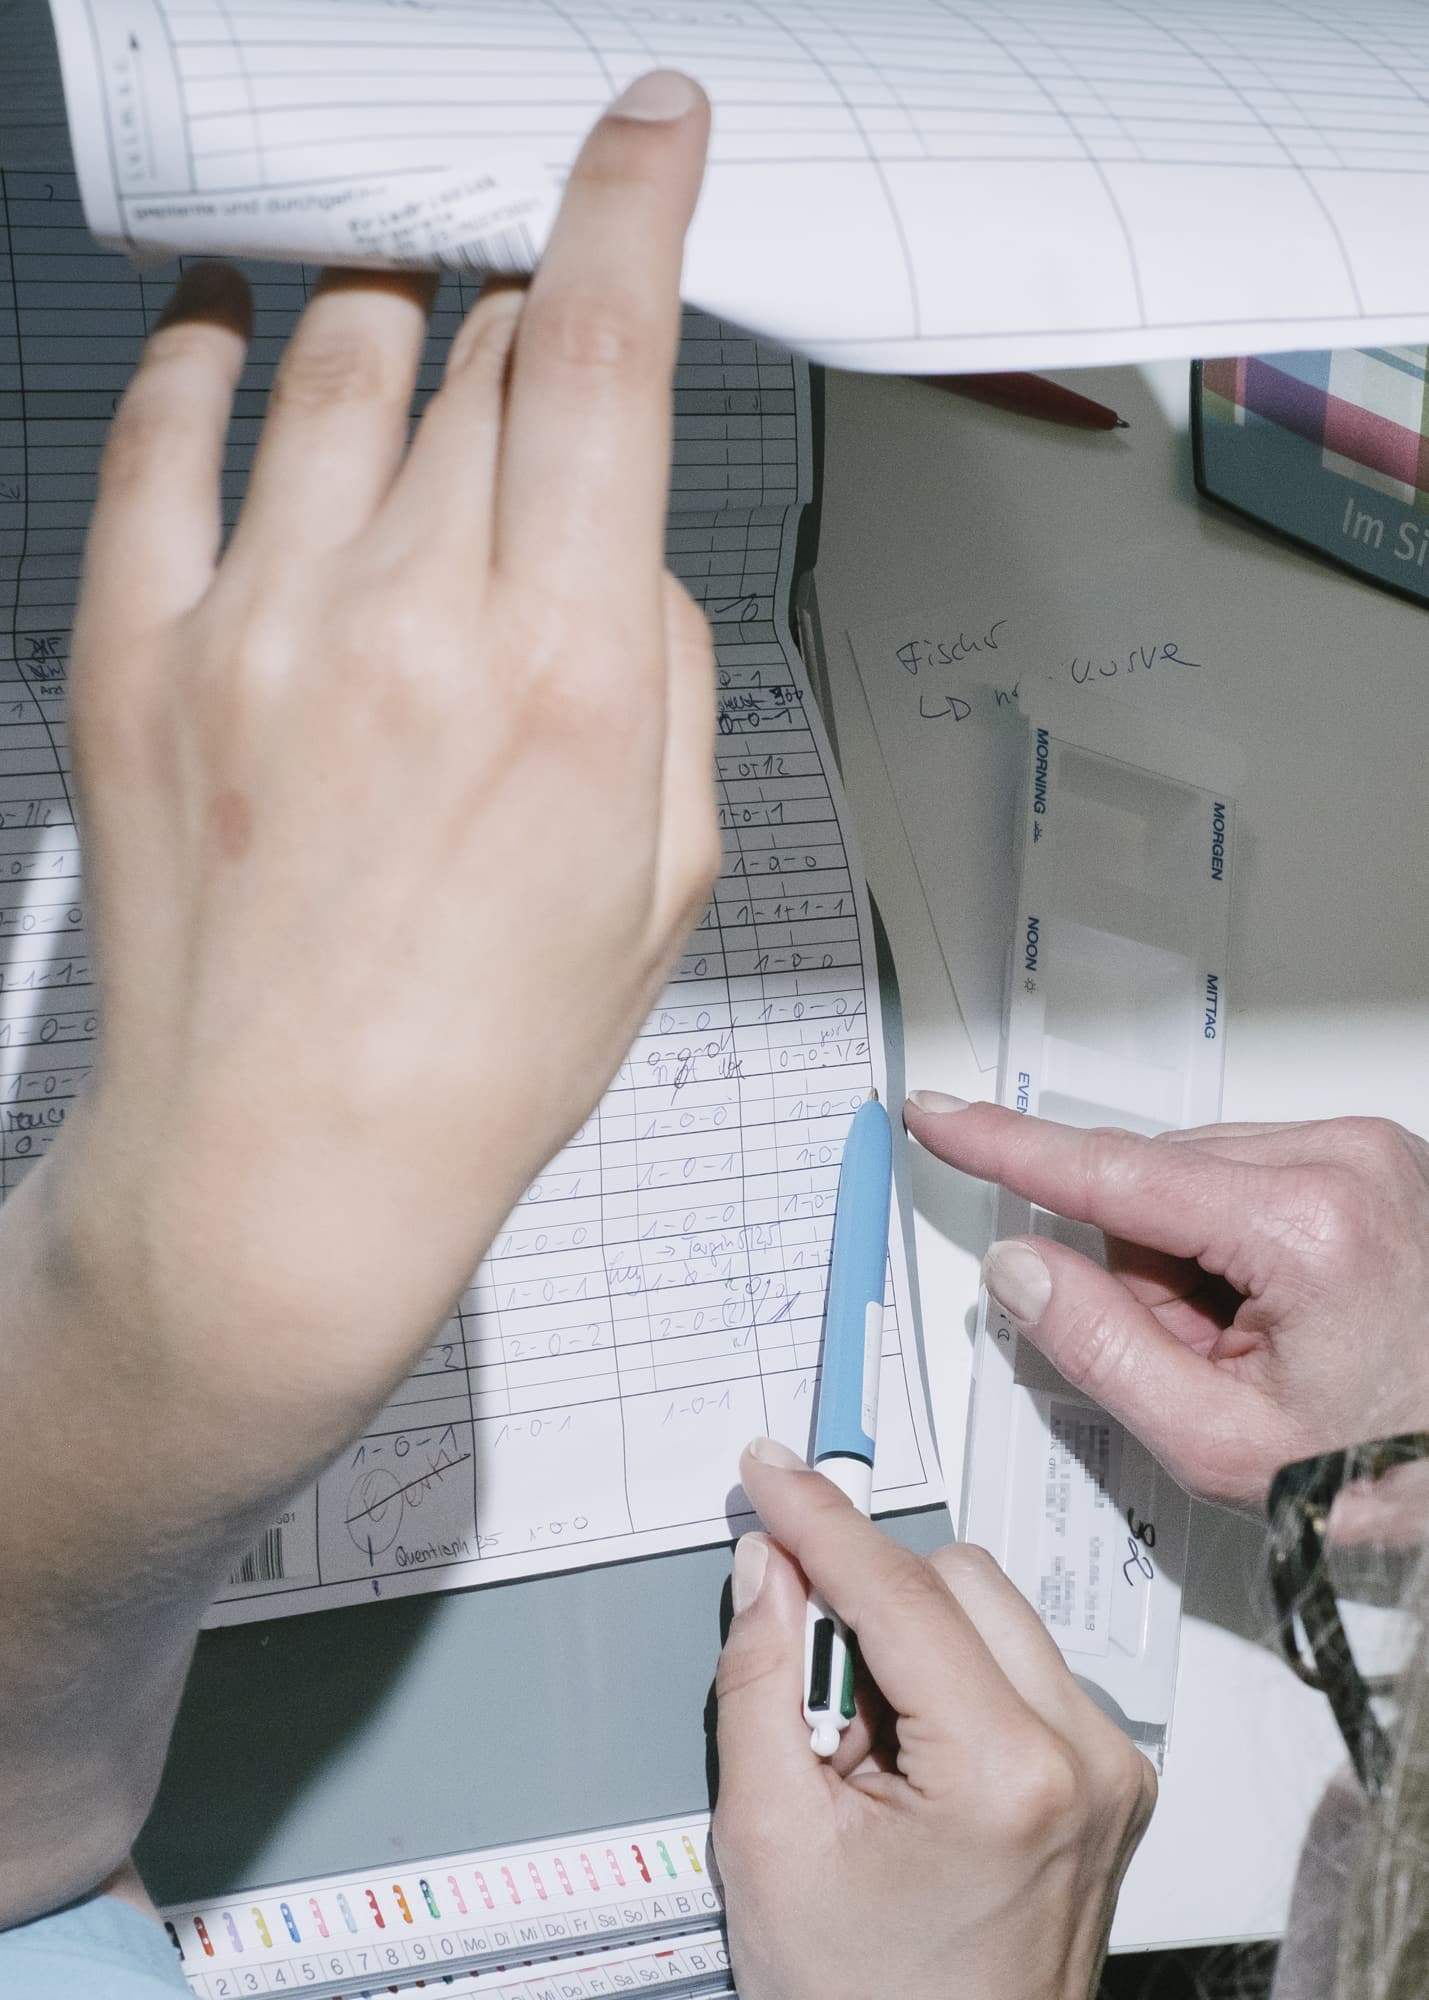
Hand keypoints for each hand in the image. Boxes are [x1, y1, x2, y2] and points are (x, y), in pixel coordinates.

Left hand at [40, 71, 714, 1491]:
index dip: (630, 205)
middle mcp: (405, 621)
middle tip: (538, 341)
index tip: (644, 132)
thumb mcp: (664, 882)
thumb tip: (611, 543)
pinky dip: (207, 354)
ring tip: (412, 321)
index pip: (602, 356)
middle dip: (527, 319)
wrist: (276, 1171)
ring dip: (393, 317)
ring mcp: (253, 625)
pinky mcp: (137, 655)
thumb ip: (657, 671)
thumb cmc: (475, 1057)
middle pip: (479, 354)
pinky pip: (163, 436)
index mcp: (559, 676)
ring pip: (338, 366)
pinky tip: (238, 327)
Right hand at [714, 1441, 1153, 1999]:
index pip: (898, 1589)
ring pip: (991, 1609)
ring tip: (861, 1750)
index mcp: (1008, 1775)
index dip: (818, 1520)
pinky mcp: (1112, 1778)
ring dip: (908, 1638)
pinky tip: (909, 1760)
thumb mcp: (771, 1843)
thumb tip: (768, 1572)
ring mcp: (1111, 1770)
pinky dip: (952, 1677)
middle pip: (955, 1578)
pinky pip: (1020, 1662)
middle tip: (804, 1686)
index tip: (773, 1474)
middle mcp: (1085, 1759)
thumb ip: (761, 1682)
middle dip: (863, 1599)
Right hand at [905, 1095, 1428, 1505]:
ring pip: (1193, 1181)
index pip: (1112, 1174)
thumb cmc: (1399, 1466)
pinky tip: (1284, 1312)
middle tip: (1207, 1363)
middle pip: (1152, 1187)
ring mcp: (1368, 1153)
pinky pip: (1245, 1178)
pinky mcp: (1374, 1159)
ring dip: (1192, 1262)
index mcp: (1305, 1224)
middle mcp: (1343, 1160)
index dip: (1007, 1147)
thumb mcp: (1223, 1442)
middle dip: (1147, 1276)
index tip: (944, 1117)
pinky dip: (1235, 1245)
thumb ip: (1099, 1348)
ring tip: (1262, 1345)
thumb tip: (1022, 1268)